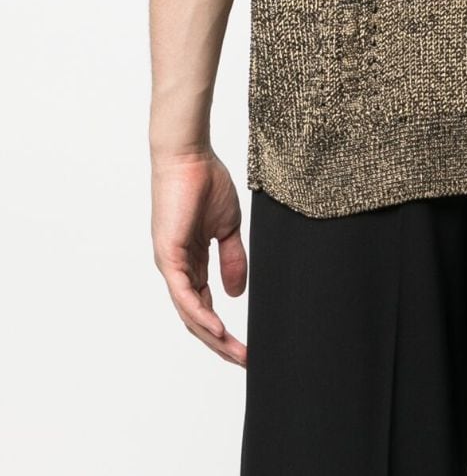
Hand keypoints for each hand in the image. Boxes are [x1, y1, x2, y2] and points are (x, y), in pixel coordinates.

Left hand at [150, 148, 247, 365]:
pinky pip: (184, 294)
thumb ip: (232, 259)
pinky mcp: (169, 255)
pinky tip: (218, 329)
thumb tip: (235, 294)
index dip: (224, 328)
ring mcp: (171, 264)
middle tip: (244, 360)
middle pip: (197, 318)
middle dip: (220, 343)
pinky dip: (201, 313)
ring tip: (236, 353)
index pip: (206, 305)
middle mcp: (177, 268)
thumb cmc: (206, 182)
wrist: (190, 156)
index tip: (247, 345)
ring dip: (213, 336)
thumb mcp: (228, 226)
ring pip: (189, 313)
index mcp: (191, 262)